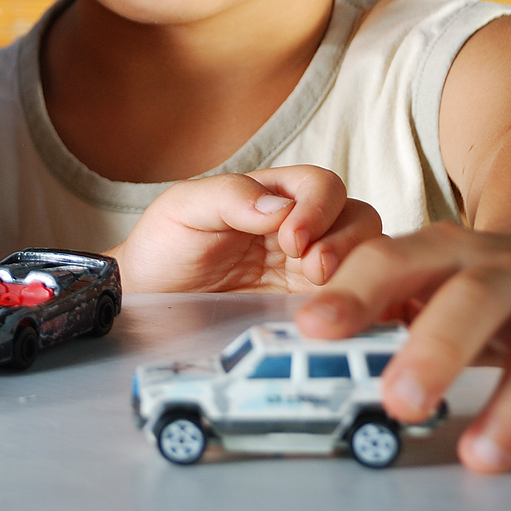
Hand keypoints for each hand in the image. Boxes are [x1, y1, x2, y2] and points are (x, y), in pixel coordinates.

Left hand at [107, 166, 381, 292]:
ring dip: (356, 276)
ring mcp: (309, 274)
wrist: (145, 303)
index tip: (292, 239)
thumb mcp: (184, 208)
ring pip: (365, 263)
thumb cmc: (163, 247)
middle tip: (314, 271)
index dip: (319, 208)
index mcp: (276, 197)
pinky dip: (358, 310)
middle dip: (347, 242)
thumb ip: (229, 196)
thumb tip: (280, 207)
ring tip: (324, 297)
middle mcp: (303, 231)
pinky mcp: (310, 313)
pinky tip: (342, 323)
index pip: (323, 187)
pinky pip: (350, 307)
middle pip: (359, 220)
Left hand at [295, 222, 510, 472]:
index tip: (314, 328)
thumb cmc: (477, 273)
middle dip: (437, 350)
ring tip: (480, 457)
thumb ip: (373, 294)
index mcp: (445, 249)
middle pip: (473, 297)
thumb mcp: (424, 269)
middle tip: (399, 401)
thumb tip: (309, 333)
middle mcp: (505, 269)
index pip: (393, 259)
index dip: (353, 291)